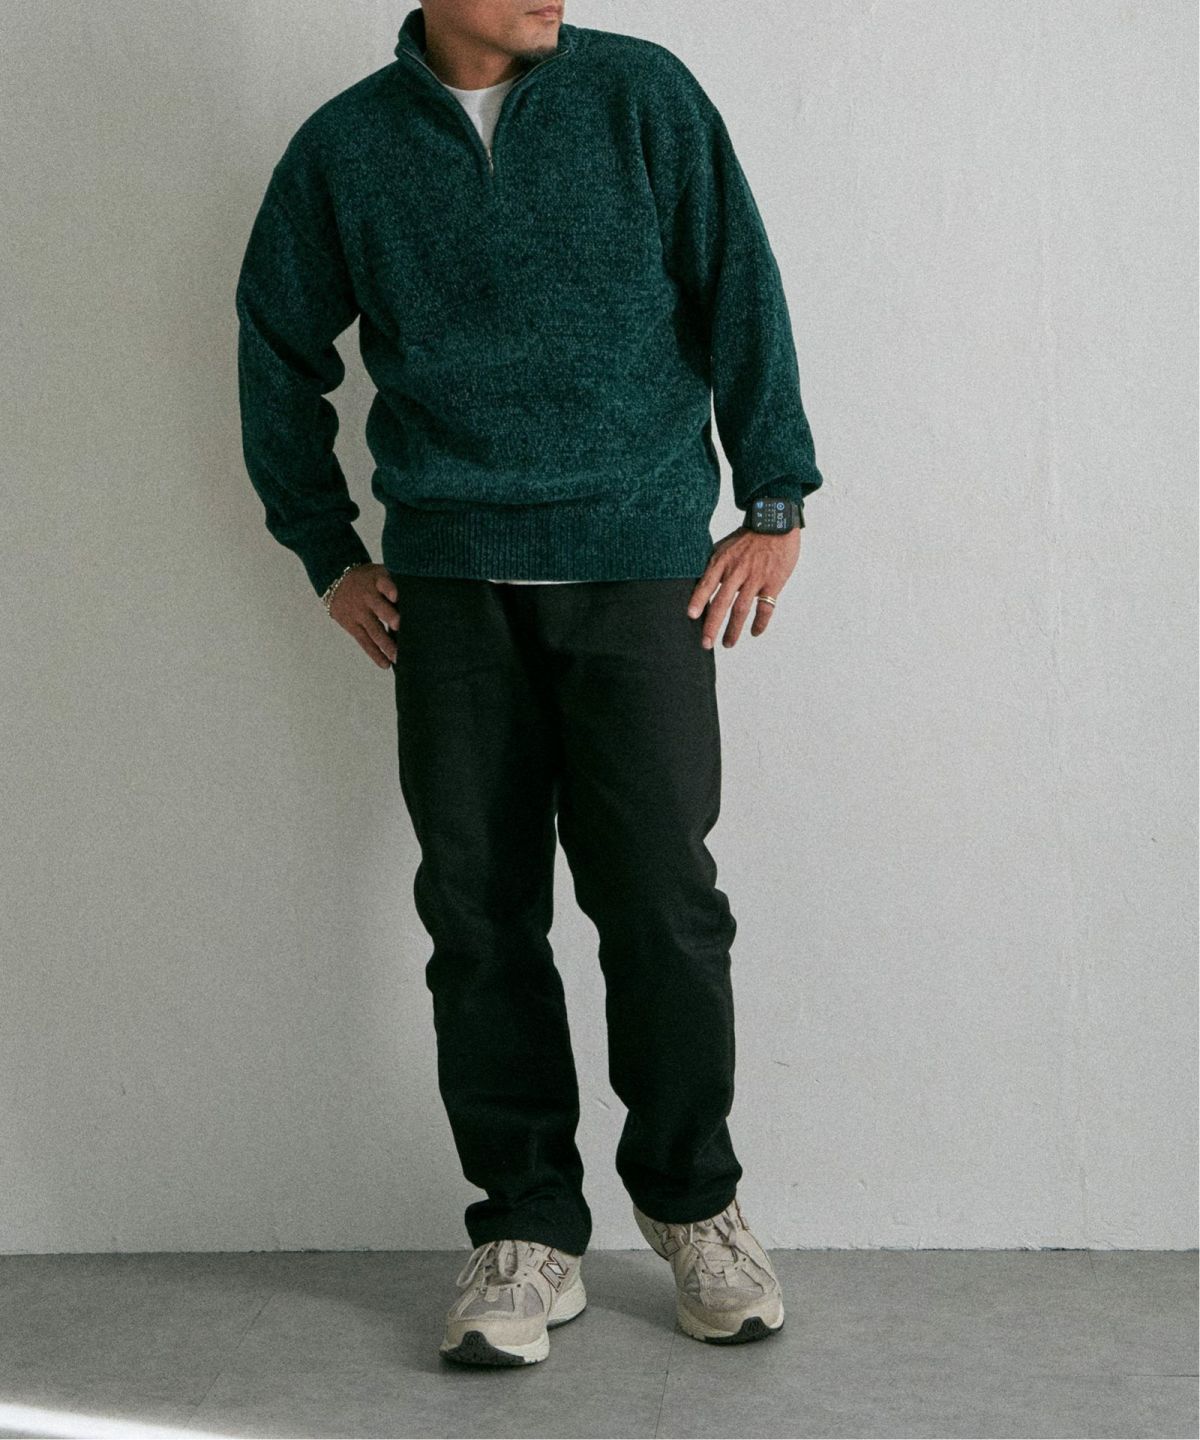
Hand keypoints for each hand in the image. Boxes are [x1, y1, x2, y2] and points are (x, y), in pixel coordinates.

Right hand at [328, 563, 400, 668]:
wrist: (336, 581)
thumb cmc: (370, 580)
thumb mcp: (380, 573)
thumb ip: (398, 583)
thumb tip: (426, 598)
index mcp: (377, 580)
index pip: (383, 583)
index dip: (390, 588)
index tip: (397, 596)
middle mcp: (367, 596)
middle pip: (378, 607)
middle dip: (389, 616)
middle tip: (399, 625)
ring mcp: (359, 612)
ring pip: (374, 630)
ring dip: (386, 644)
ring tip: (398, 656)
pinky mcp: (352, 626)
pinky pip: (364, 642)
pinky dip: (375, 654)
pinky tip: (386, 664)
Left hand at [687, 524, 800, 648]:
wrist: (776, 524)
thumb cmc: (748, 537)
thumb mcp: (725, 546)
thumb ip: (713, 565)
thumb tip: (697, 583)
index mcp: (723, 561)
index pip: (707, 584)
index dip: (698, 600)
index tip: (690, 616)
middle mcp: (737, 571)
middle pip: (721, 603)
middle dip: (712, 625)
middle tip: (706, 644)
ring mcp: (755, 578)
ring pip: (741, 609)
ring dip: (733, 629)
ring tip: (728, 644)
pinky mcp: (773, 583)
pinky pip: (765, 608)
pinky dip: (760, 623)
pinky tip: (754, 632)